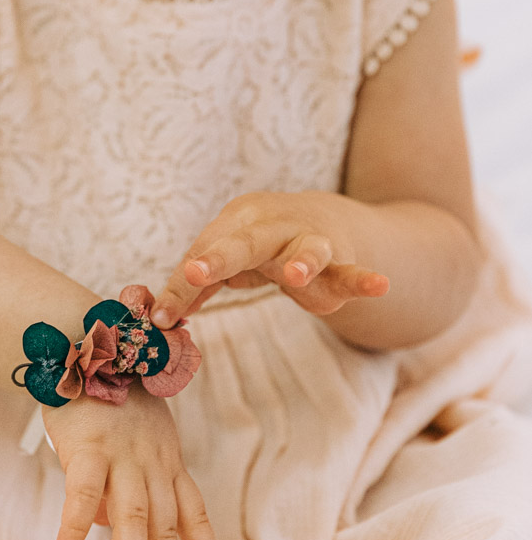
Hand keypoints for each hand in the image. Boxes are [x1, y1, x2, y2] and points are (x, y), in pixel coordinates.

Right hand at [42, 383, 225, 539]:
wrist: (85, 342)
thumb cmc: (106, 394)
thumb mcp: (134, 435)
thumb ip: (130, 480)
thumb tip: (115, 528)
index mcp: (166, 459)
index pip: (193, 514)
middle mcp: (152, 461)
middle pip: (165, 527)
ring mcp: (122, 454)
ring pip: (133, 518)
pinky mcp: (88, 447)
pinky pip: (82, 494)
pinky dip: (75, 528)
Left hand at [150, 190, 389, 328]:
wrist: (324, 220)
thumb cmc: (262, 244)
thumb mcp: (228, 260)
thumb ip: (197, 286)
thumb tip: (160, 318)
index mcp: (237, 221)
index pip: (203, 256)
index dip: (181, 286)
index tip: (161, 317)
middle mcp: (272, 225)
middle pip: (244, 242)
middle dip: (218, 256)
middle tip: (195, 271)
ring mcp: (310, 241)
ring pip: (306, 249)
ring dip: (299, 261)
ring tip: (295, 275)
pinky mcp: (340, 263)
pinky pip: (351, 272)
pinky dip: (363, 279)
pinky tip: (379, 285)